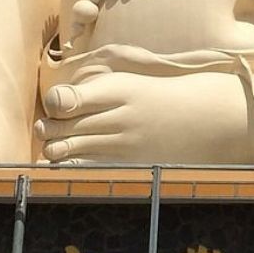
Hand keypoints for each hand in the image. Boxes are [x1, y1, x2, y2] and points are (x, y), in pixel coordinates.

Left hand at [36, 70, 251, 162]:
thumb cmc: (158, 99)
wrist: (206, 119)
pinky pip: (88, 168)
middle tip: (49, 128)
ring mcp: (126, 145)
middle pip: (62, 128)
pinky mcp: (131, 164)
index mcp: (118, 89)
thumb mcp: (128, 84)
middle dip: (47, 129)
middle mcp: (120, 117)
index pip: (65, 99)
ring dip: (55, 150)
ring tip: (58, 145)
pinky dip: (73, 165)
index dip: (53, 104)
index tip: (57, 106)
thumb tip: (52, 104)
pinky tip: (73, 161)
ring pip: (69, 151)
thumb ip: (91, 93)